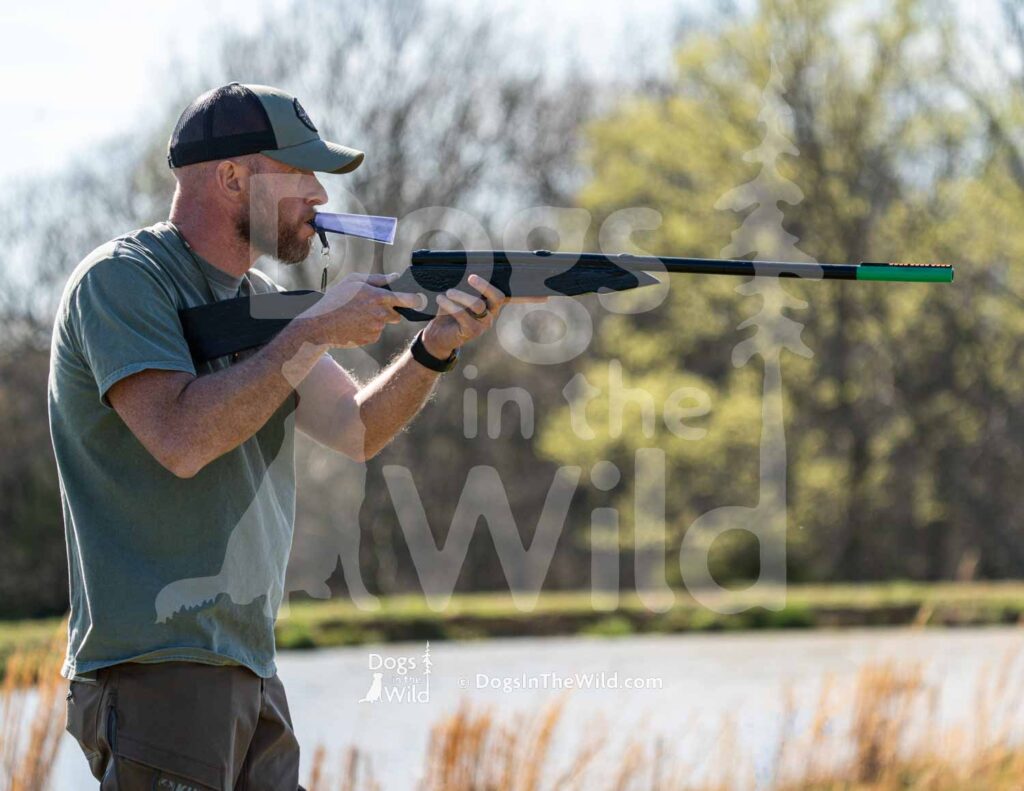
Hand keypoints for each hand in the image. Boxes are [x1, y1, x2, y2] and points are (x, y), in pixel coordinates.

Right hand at [298, 272, 424, 347]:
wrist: (320, 325)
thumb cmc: (336, 299)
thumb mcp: (354, 281)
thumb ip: (378, 279)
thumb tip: (395, 276)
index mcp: (379, 297)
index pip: (409, 299)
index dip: (417, 300)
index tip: (420, 300)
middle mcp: (381, 314)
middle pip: (397, 314)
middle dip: (390, 311)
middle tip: (371, 306)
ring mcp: (376, 328)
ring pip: (385, 323)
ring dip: (377, 320)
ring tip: (358, 315)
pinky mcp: (371, 339)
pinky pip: (376, 333)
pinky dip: (369, 329)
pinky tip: (355, 324)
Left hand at [420, 274, 545, 357]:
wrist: (438, 333)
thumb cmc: (450, 309)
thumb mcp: (458, 293)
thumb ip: (467, 283)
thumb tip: (467, 267)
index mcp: (493, 301)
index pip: (516, 296)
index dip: (531, 296)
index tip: (546, 295)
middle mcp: (492, 313)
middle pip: (498, 297)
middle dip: (485, 286)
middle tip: (471, 277)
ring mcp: (483, 324)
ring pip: (478, 305)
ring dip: (461, 296)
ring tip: (448, 292)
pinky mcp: (471, 332)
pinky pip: (463, 316)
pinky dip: (450, 305)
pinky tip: (442, 299)